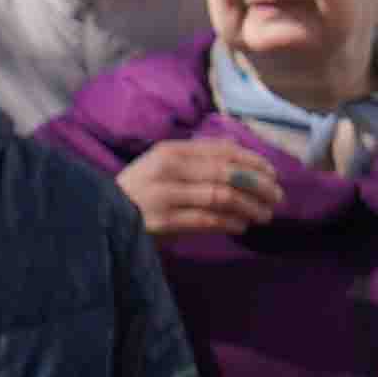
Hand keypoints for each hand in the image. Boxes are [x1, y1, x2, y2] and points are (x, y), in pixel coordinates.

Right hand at [115, 138, 286, 242]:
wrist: (98, 216)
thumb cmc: (138, 193)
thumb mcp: (162, 167)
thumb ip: (195, 161)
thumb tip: (241, 160)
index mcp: (170, 151)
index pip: (222, 150)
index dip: (253, 161)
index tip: (272, 173)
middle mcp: (168, 168)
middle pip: (227, 173)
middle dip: (259, 185)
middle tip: (278, 196)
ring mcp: (165, 195)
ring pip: (222, 197)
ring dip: (250, 206)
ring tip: (265, 214)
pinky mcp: (163, 222)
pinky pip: (207, 220)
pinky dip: (230, 222)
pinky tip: (242, 226)